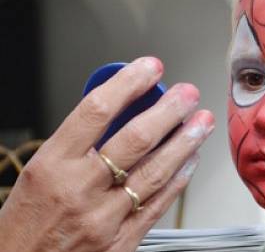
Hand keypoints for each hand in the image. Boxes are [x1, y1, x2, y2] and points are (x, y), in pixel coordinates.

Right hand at [0, 57, 213, 251]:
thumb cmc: (27, 221)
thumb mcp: (38, 173)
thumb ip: (78, 146)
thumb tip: (121, 115)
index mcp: (53, 165)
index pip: (97, 110)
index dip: (128, 83)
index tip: (149, 67)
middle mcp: (80, 189)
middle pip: (136, 139)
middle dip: (169, 110)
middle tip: (188, 93)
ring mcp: (104, 218)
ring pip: (155, 171)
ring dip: (185, 142)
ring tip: (201, 122)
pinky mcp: (122, 242)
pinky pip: (158, 204)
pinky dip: (179, 178)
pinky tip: (191, 160)